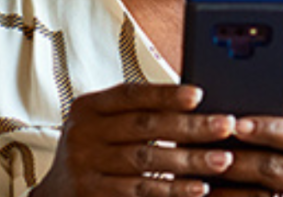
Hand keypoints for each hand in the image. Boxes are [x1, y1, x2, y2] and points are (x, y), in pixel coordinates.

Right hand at [31, 83, 236, 196]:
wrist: (56, 194)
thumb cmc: (95, 150)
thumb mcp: (104, 124)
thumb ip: (138, 112)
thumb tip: (195, 100)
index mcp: (88, 107)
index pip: (131, 94)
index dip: (165, 94)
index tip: (199, 95)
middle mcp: (82, 134)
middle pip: (144, 127)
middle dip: (190, 126)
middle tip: (226, 125)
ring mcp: (85, 167)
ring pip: (146, 162)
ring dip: (189, 161)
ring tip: (223, 159)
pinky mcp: (92, 195)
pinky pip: (140, 192)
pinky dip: (172, 190)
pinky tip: (199, 188)